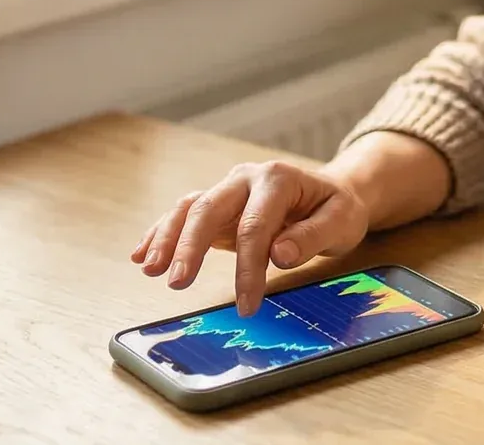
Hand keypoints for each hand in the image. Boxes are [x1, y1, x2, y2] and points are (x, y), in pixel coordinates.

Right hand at [130, 160, 370, 315]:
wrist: (332, 194)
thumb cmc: (338, 209)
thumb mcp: (342, 222)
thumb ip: (312, 237)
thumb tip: (278, 255)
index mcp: (277, 179)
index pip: (255, 226)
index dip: (248, 268)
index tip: (246, 304)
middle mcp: (246, 178)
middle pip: (209, 208)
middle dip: (190, 246)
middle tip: (177, 283)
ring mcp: (228, 190)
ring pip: (189, 208)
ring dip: (167, 238)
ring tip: (148, 269)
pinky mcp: (218, 207)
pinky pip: (184, 215)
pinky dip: (161, 232)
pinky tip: (141, 254)